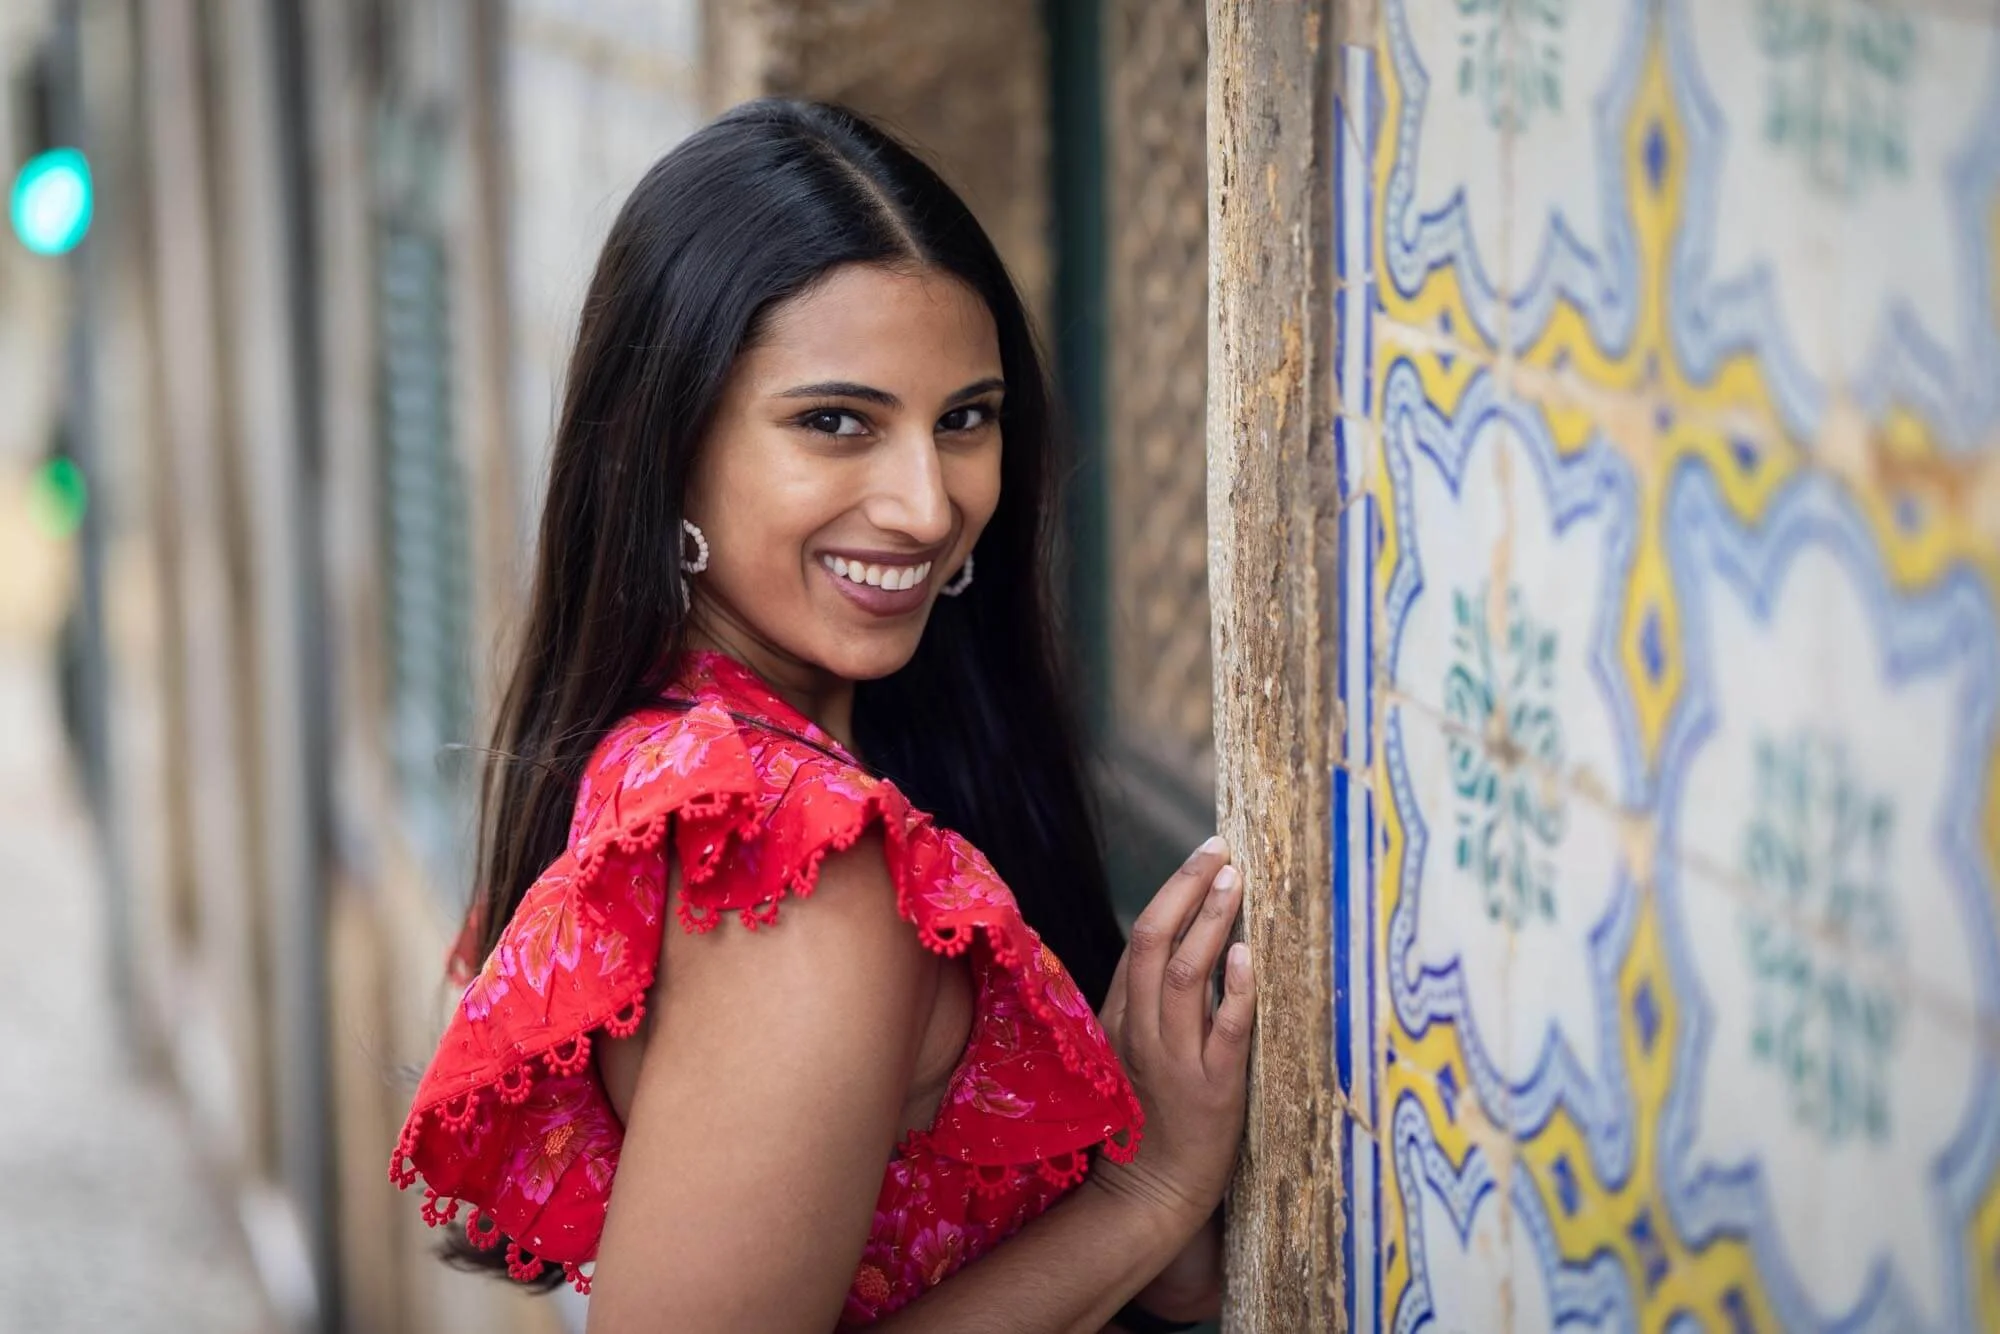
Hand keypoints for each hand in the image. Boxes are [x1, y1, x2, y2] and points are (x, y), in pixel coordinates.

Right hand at [1091, 837, 1254, 1240]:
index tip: (1203, 856)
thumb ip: (1150, 1002)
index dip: (1172, 892)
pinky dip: (1234, 990)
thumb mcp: (1134, 1051)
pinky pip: (1222, 1031)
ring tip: (1236, 883)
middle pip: (1152, 942)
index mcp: (1120, 1017)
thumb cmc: (1149, 1119)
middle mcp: (1141, 1030)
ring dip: (1210, 923)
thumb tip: (1189, 940)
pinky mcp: (1212, 1089)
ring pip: (1183, 975)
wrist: (1151, 1193)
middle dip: (1188, 890)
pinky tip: (1247, 957)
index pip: (1138, 939)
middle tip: (1220, 851)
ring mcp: (1174, 1059)